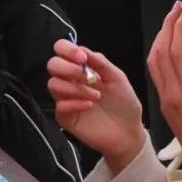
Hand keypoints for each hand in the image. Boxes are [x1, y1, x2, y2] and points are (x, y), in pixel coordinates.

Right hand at [48, 40, 145, 173]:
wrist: (128, 132)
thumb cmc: (124, 103)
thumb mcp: (117, 78)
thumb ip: (100, 62)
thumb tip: (82, 49)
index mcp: (81, 67)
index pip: (62, 50)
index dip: (67, 49)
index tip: (82, 58)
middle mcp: (70, 80)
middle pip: (52, 65)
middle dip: (68, 68)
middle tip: (87, 77)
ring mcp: (66, 98)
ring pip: (53, 84)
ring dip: (75, 88)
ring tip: (96, 96)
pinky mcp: (65, 117)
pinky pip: (59, 106)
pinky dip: (74, 104)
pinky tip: (89, 106)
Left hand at [148, 3, 181, 178]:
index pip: (177, 53)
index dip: (179, 29)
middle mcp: (172, 93)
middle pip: (162, 52)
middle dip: (167, 26)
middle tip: (178, 7)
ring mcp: (165, 98)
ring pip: (154, 61)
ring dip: (160, 37)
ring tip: (173, 20)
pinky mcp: (164, 102)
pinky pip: (155, 71)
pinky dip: (159, 52)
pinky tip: (167, 44)